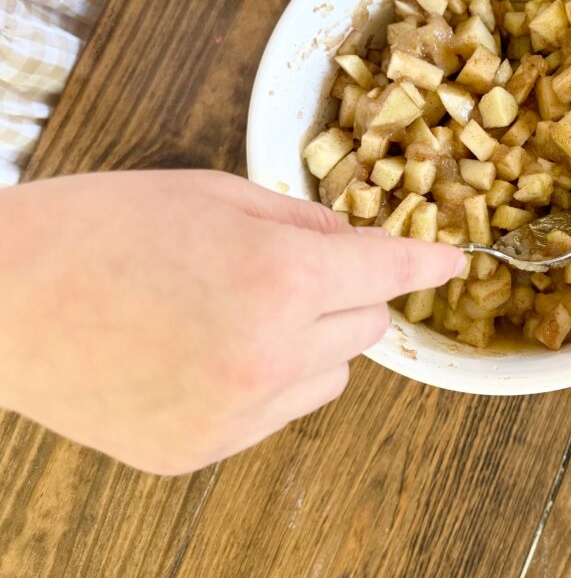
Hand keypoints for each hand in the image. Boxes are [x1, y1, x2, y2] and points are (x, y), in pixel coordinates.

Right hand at [0, 170, 463, 474]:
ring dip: (315, 341)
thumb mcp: (217, 195)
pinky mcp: (202, 450)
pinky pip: (277, 411)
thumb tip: (352, 245)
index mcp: (280, 278)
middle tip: (294, 271)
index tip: (452, 262)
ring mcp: (238, 412)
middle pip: (368, 327)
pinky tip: (208, 351)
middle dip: (349, 292)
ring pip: (333, 375)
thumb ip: (302, 223)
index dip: (425, 262)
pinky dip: (268, 380)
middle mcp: (271, 354)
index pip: (387, 270)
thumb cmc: (104, 227)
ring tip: (243, 311)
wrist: (2, 300)